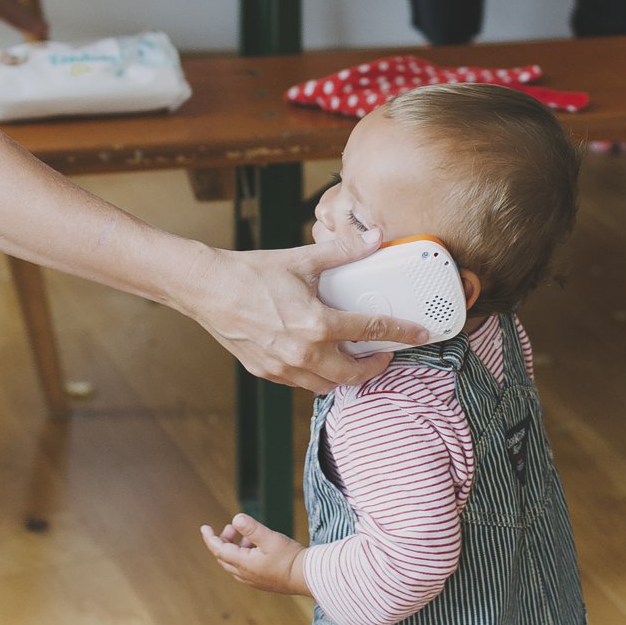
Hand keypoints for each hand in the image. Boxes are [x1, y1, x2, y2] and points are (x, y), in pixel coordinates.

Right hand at [185, 228, 429, 392]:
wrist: (207, 289)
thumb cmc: (251, 274)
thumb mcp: (303, 260)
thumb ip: (343, 251)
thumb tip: (374, 238)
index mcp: (317, 324)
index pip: (371, 331)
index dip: (400, 333)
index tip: (418, 334)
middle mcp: (302, 353)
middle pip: (352, 375)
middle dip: (374, 368)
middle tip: (384, 354)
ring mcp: (283, 368)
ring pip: (326, 386)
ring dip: (345, 376)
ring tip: (354, 360)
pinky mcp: (266, 372)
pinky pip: (300, 383)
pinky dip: (317, 376)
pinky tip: (320, 359)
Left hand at [201, 513, 307, 594]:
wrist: (305, 577)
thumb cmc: (289, 557)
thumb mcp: (270, 538)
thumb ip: (252, 529)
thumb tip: (236, 518)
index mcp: (243, 563)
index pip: (219, 550)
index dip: (210, 538)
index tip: (204, 527)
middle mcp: (244, 574)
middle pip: (224, 557)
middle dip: (224, 540)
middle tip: (233, 527)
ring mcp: (252, 579)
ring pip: (234, 563)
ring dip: (235, 547)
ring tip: (249, 535)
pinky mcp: (260, 581)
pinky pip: (243, 568)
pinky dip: (243, 555)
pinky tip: (257, 548)